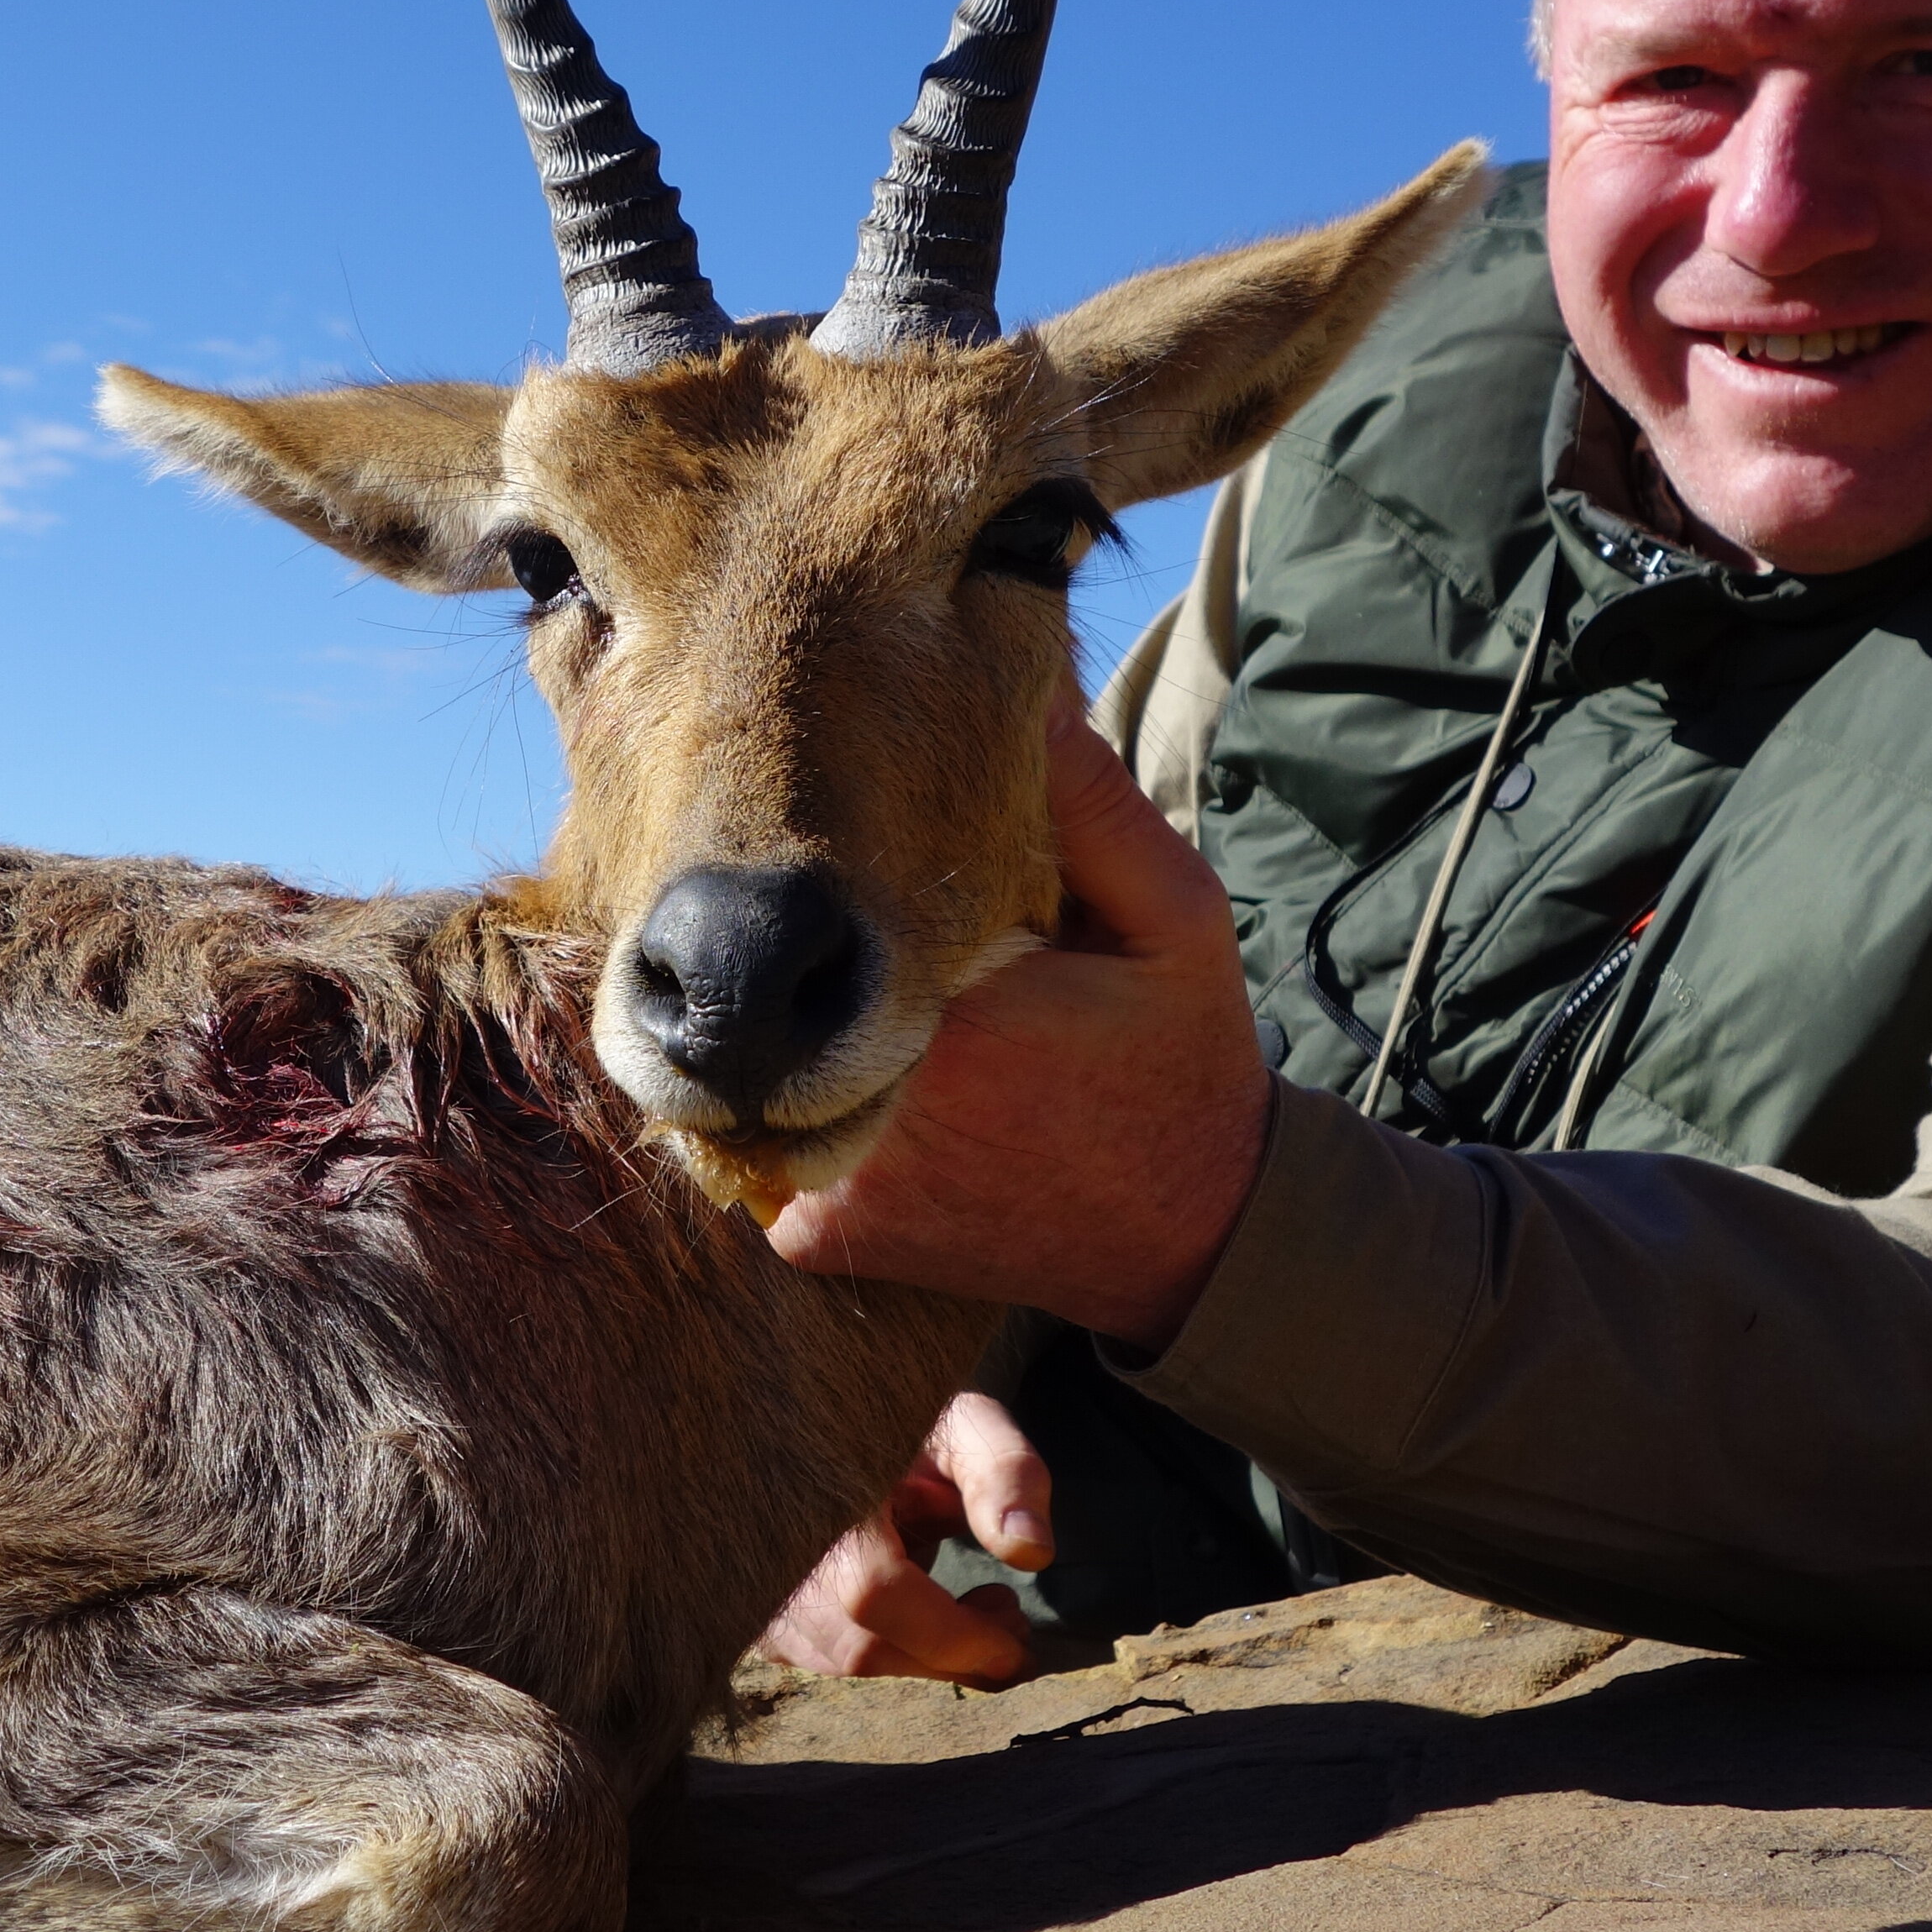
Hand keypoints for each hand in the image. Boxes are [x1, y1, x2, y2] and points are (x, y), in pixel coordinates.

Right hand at [753, 1391, 1055, 1682]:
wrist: (832, 1423)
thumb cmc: (905, 1423)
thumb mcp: (964, 1427)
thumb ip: (1007, 1473)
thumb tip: (1032, 1552)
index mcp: (821, 1488)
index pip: (874, 1592)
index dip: (952, 1636)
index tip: (1018, 1646)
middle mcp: (771, 1544)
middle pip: (861, 1645)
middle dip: (950, 1653)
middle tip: (1008, 1616)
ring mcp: (753, 1583)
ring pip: (841, 1661)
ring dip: (921, 1657)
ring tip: (972, 1609)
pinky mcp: (756, 1608)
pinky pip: (821, 1657)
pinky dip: (883, 1651)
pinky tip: (919, 1616)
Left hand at [770, 699, 1270, 1353]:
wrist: (1188, 1238)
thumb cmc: (1181, 1063)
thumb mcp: (1174, 916)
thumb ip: (1093, 805)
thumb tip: (1028, 693)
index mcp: (953, 1026)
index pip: (820, 916)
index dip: (819, 877)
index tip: (826, 852)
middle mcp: (875, 1117)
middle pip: (766, 990)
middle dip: (779, 945)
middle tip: (798, 905)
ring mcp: (834, 1188)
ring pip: (743, 1067)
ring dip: (767, 1024)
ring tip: (801, 982)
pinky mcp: (819, 1238)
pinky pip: (754, 1149)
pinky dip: (780, 1106)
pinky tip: (827, 1071)